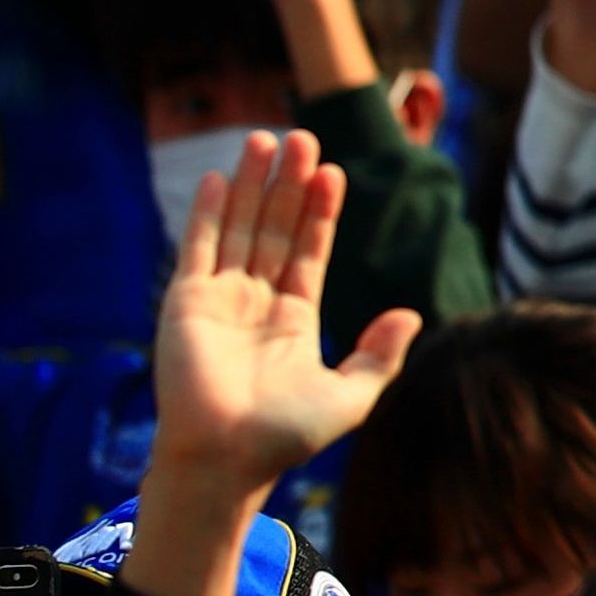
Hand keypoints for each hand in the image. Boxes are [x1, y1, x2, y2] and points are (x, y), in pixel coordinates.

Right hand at [147, 131, 418, 496]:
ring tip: (267, 138)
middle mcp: (255, 302)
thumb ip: (380, 356)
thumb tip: (409, 314)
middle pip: (275, 229)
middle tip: (303, 136)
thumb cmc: (285, 436)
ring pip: (240, 228)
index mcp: (293, 319)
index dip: (320, 211)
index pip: (309, 251)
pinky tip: (224, 176)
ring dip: (253, 184)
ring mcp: (219, 299)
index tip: (333, 172)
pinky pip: (199, 247)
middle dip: (289, 184)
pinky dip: (211, 212)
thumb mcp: (351, 395)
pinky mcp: (186, 302)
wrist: (229, 459)